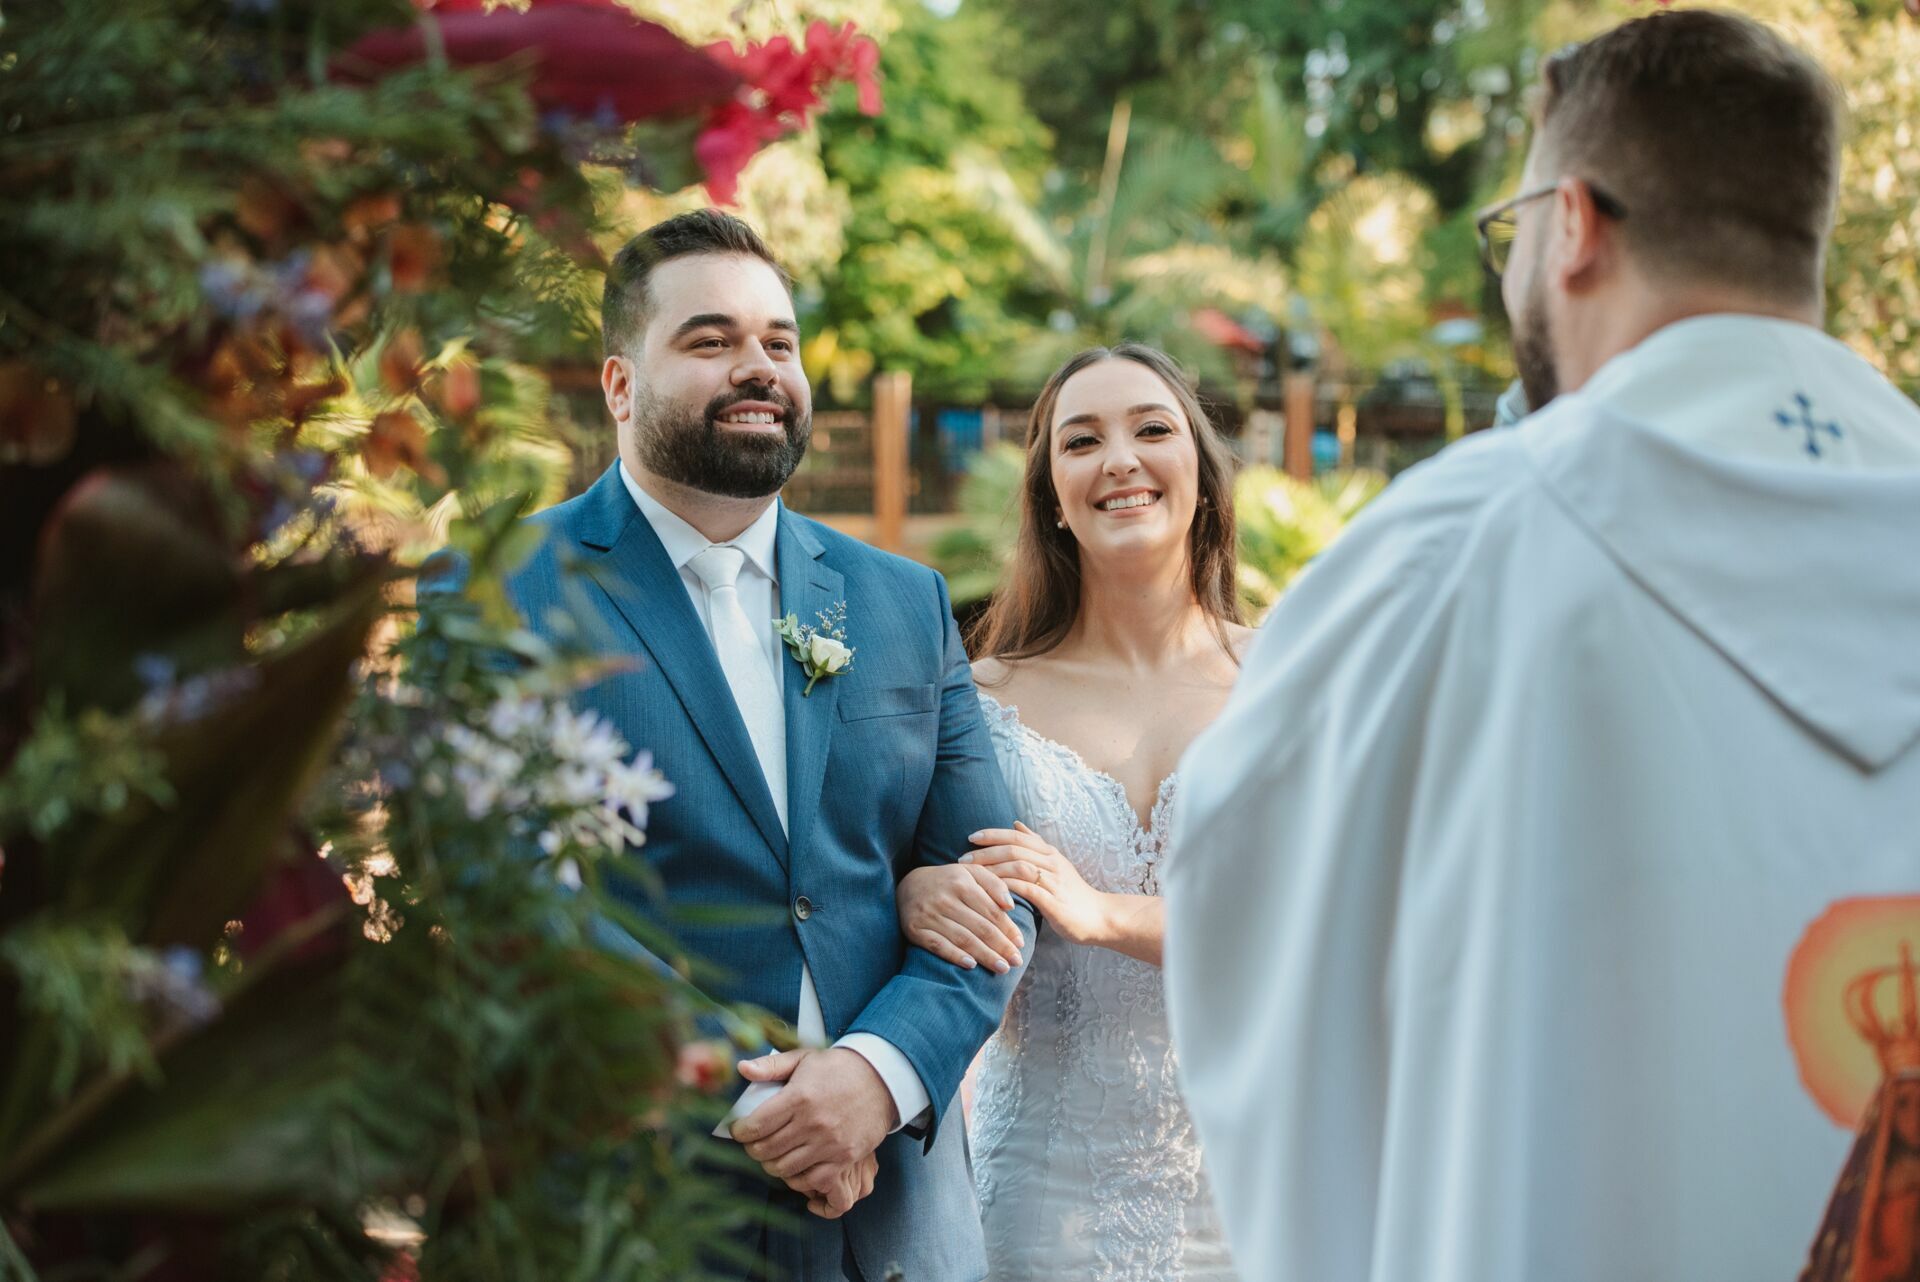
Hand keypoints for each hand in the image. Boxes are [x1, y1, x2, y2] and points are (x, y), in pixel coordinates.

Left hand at [730, 1048, 893, 1206]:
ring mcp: (830, 1143)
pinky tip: (795, 1167)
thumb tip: (742, 1068)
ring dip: (772, 1165)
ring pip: (785, 1168)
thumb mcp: (804, 1058)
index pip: (755, 1125)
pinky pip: (812, 1180)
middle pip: (766, 1150)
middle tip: (753, 1143)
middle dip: (752, 1149)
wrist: (881, 1079)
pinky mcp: (845, 1158)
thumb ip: (771, 1066)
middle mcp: (813, 1123)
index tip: (739, 1129)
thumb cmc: (838, 1068)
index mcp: (799, 1097)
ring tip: (772, 1155)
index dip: (740, 1131)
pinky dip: (799, 1179)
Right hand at [897, 862, 1024, 972]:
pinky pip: (938, 945)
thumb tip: (1010, 906)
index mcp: (962, 882)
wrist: (907, 886)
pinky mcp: (915, 929)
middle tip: (1016, 962)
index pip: (991, 911)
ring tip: (1002, 967)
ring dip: (984, 955)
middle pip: (980, 927)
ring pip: (962, 938)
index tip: (1021, 944)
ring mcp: (929, 915)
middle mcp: (945, 898)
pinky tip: (971, 965)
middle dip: (1001, 946)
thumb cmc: (948, 881)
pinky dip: (955, 956)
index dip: (1008, 929)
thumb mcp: (971, 872)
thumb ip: (994, 883)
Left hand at [966, 822, 1111, 945]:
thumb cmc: (1072, 893)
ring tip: (971, 875)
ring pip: (1018, 866)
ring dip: (992, 868)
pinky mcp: (1053, 901)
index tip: (970, 837)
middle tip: (962, 859)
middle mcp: (1051, 862)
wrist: (1099, 917)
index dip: (993, 834)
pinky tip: (989, 891)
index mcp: (1049, 852)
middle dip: (985, 853)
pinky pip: (1026, 889)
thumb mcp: (1055, 864)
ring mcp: (1054, 880)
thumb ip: (1035, 844)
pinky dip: (1006, 887)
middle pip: (1013, 848)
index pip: (1016, 836)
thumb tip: (1016, 824)